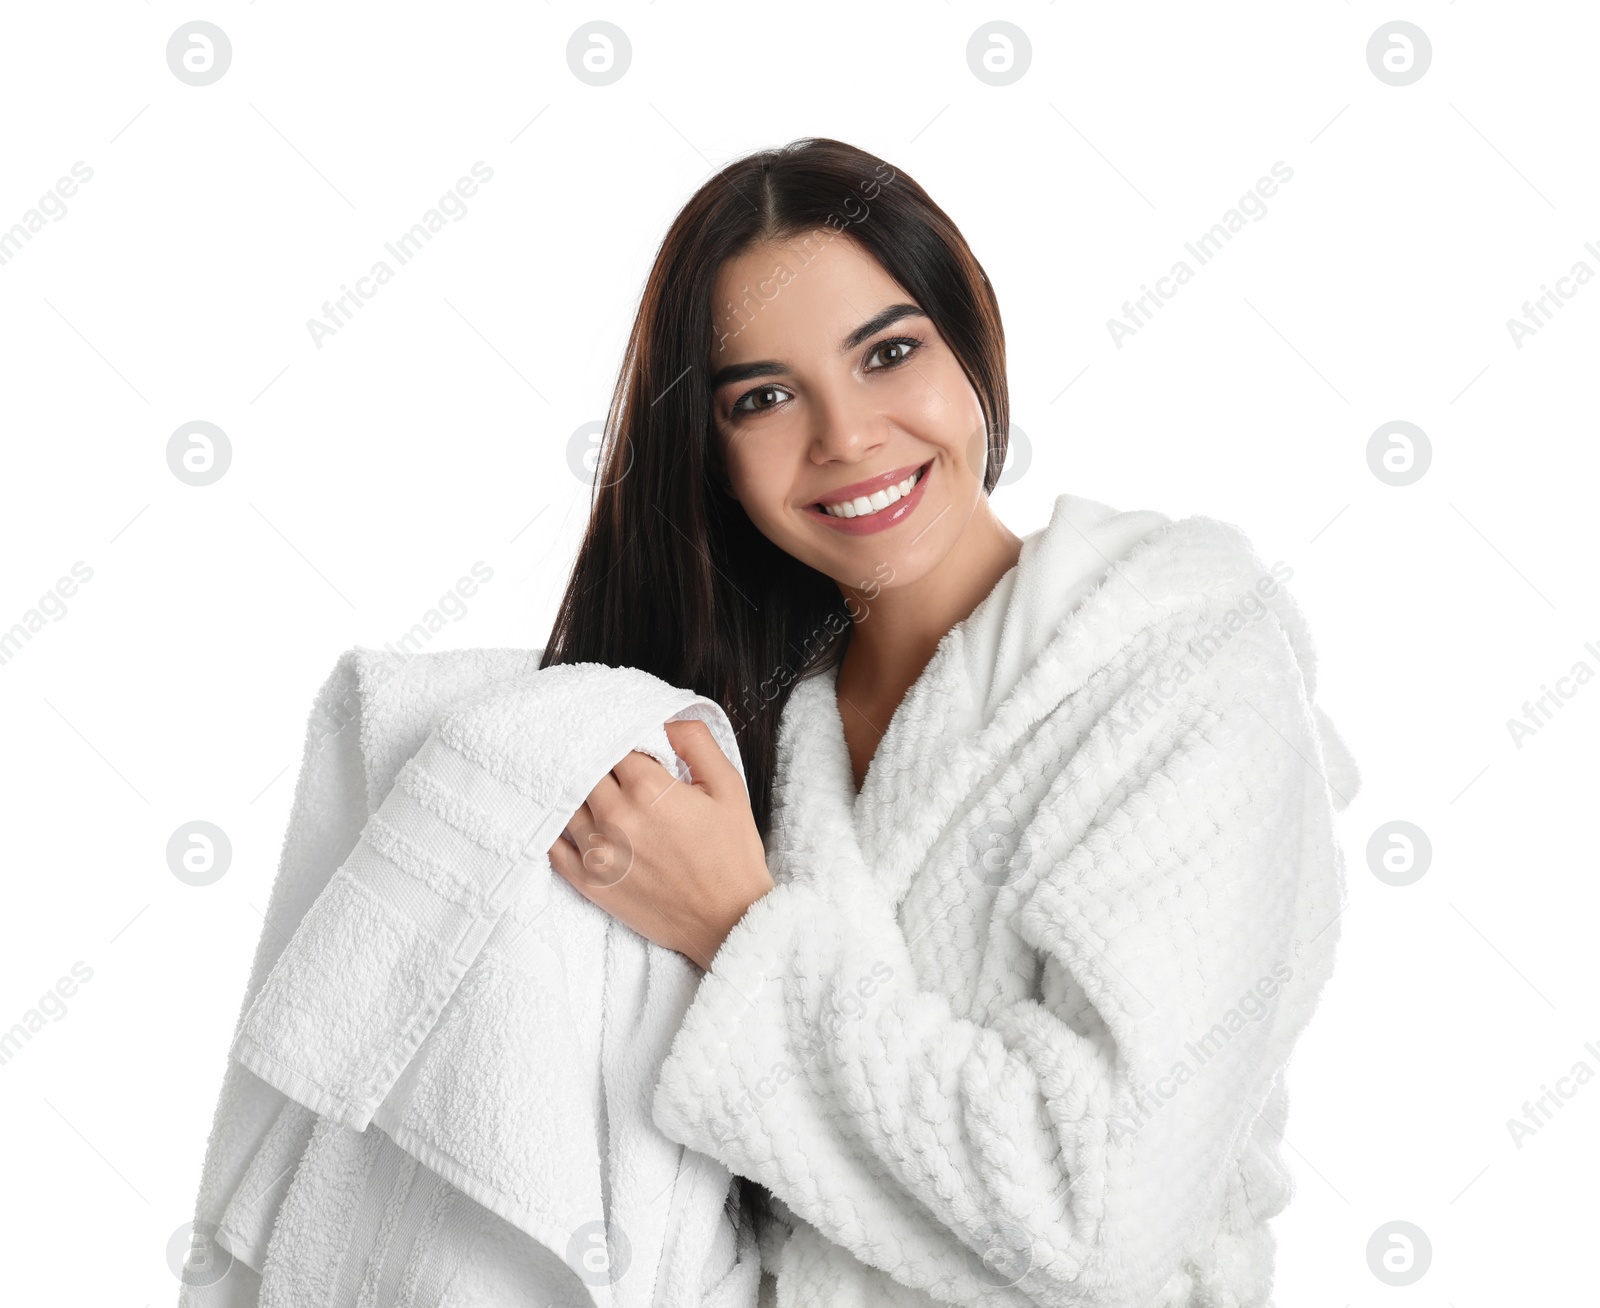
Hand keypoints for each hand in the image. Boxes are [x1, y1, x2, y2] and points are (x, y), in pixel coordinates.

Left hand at [547, 719, 773, 969]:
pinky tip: (571, 820)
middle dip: (597, 762)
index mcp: (649, 789)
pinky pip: (553, 844)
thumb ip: (697, 742)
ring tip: (593, 789)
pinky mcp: (588, 881)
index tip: (628, 744)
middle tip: (609, 764)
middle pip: (585, 769)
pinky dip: (558, 827)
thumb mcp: (729, 787)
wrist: (727, 921)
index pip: (614, 744)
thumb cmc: (731, 855)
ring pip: (566, 802)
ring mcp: (597, 850)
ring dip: (577, 792)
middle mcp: (615, 816)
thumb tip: (667, 720)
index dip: (621, 741)